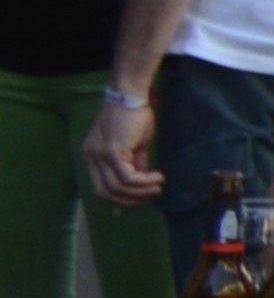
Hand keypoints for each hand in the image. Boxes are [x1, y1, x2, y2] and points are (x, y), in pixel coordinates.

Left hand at [78, 86, 152, 206]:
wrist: (130, 96)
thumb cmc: (133, 117)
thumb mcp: (134, 146)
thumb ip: (135, 166)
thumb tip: (140, 186)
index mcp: (92, 156)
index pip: (100, 188)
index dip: (120, 199)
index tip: (140, 202)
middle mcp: (91, 158)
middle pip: (105, 192)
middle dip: (130, 200)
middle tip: (151, 196)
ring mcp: (98, 155)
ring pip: (116, 187)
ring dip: (141, 191)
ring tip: (158, 186)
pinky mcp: (111, 151)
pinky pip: (126, 177)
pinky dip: (144, 182)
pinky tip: (158, 177)